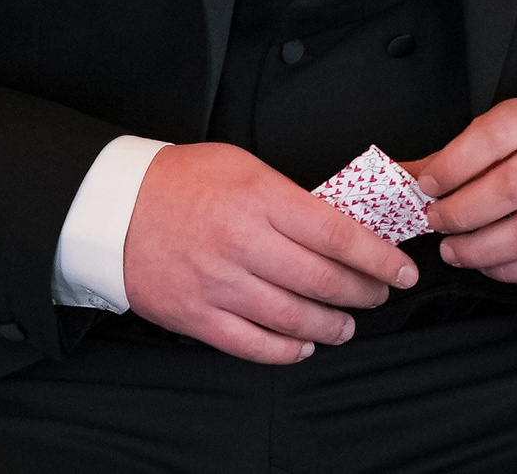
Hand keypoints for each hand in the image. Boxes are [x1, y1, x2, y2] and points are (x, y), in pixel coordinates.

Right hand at [122, 142, 418, 363]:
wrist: (114, 207)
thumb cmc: (182, 181)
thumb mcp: (245, 167)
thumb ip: (291, 196)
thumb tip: (339, 224)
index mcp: (261, 200)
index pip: (338, 235)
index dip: (378, 257)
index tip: (402, 269)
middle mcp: (243, 244)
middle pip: (323, 280)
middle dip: (364, 292)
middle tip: (380, 293)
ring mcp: (219, 284)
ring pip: (293, 318)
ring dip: (331, 325)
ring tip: (347, 323)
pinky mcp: (196, 316)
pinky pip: (252, 344)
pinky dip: (286, 350)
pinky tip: (303, 345)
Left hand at [404, 99, 516, 284]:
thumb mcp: (502, 137)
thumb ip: (451, 158)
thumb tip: (394, 177)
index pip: (491, 137)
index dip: (452, 165)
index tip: (425, 187)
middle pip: (508, 190)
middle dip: (461, 214)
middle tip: (436, 223)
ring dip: (480, 250)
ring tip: (453, 251)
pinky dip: (508, 271)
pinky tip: (487, 264)